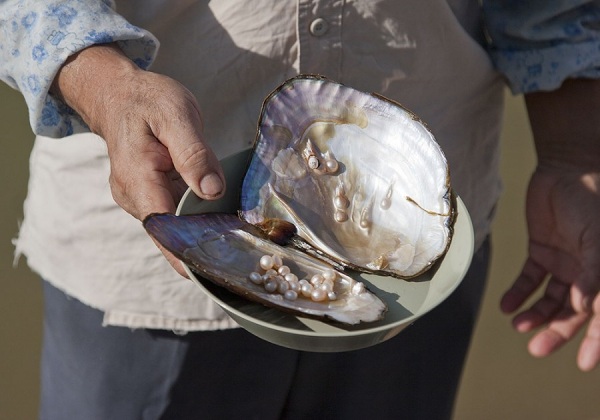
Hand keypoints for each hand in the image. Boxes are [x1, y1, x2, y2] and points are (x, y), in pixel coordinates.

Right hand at [52, 44, 224, 275]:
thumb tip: (212, 191)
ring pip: (170, 227)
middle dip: (198, 248)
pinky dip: (192, 223)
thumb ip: (193, 153)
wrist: (118, 95)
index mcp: (137, 177)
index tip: (208, 272)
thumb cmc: (147, 101)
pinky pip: (170, 216)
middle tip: (237, 259)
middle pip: (167, 233)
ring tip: (234, 246)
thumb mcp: (175, 115)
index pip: (162, 226)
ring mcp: (138, 198)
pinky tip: (219, 226)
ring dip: (197, 237)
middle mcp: (132, 195)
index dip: (184, 252)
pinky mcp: (147, 196)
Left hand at [500, 167, 599, 370]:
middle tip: (536, 349)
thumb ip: (593, 272)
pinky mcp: (542, 252)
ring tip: (518, 324)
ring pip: (551, 299)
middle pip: (575, 312)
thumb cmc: (592, 200)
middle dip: (558, 332)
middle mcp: (588, 272)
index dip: (598, 340)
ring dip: (536, 315)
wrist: (567, 169)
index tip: (585, 364)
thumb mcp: (597, 239)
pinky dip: (519, 294)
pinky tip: (507, 306)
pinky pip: (530, 279)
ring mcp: (565, 263)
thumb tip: (586, 307)